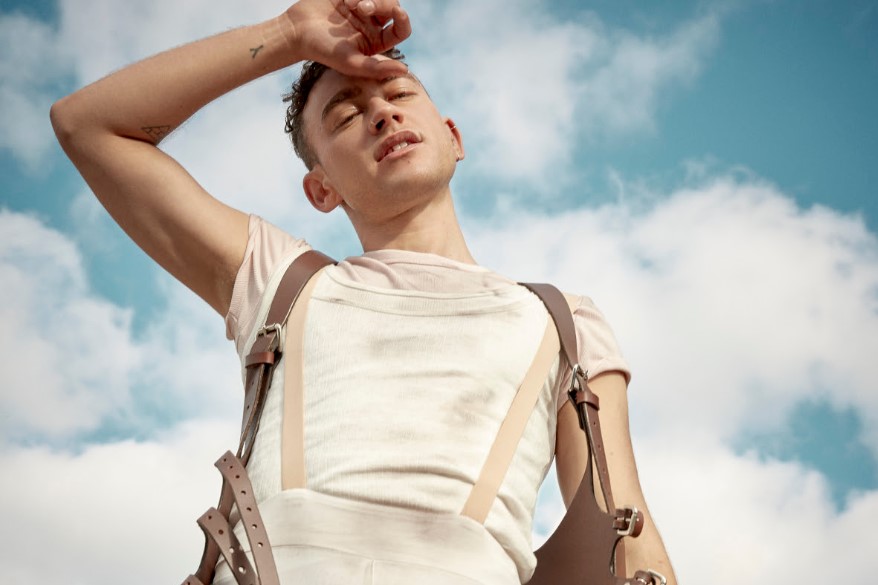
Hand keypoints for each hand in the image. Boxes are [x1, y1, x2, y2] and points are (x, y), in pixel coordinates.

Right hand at [284, 0, 411, 77]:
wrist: (297, 29)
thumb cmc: (322, 50)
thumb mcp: (350, 62)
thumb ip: (377, 68)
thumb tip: (404, 70)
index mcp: (377, 42)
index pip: (401, 30)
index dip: (403, 20)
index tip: (398, 12)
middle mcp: (373, 24)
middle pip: (393, 7)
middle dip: (381, 4)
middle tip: (362, 7)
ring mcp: (363, 7)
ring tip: (349, 2)